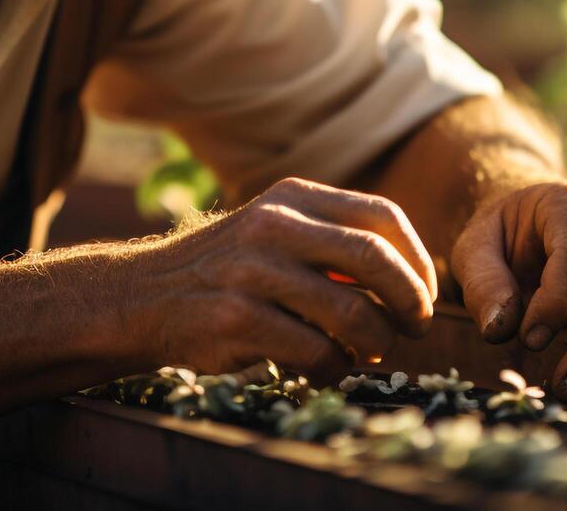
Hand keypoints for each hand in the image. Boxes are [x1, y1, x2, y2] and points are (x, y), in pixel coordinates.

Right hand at [133, 178, 437, 382]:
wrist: (141, 295)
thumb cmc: (228, 270)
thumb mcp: (275, 232)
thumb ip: (333, 241)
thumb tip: (414, 278)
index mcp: (292, 198)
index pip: (382, 217)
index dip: (419, 260)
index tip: (425, 294)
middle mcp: (273, 226)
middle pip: (375, 258)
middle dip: (410, 301)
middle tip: (417, 328)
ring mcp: (252, 272)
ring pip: (351, 312)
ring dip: (375, 342)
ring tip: (369, 353)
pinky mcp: (236, 320)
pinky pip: (315, 351)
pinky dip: (335, 368)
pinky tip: (326, 369)